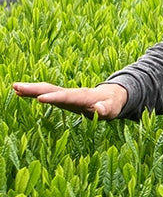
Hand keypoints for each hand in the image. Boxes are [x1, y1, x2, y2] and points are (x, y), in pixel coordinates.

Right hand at [11, 81, 127, 119]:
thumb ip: (106, 109)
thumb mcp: (112, 109)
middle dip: (36, 89)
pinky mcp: (61, 97)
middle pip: (52, 90)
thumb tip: (100, 108)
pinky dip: (33, 92)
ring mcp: (65, 94)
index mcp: (83, 97)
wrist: (112, 96)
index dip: (55, 98)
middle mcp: (72, 93)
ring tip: (15, 87)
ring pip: (46, 89)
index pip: (68, 97)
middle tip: (18, 87)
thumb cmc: (112, 104)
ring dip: (31, 89)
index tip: (41, 98)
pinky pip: (45, 92)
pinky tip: (19, 92)